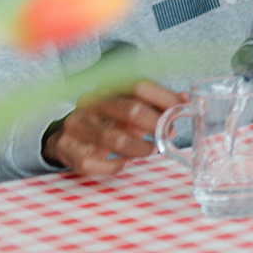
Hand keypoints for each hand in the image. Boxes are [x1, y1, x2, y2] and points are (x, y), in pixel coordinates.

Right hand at [42, 80, 183, 176]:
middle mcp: (90, 103)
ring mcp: (76, 125)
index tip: (182, 110)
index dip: (165, 98)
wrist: (67, 134)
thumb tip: (186, 101)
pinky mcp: (66, 147)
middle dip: (155, 125)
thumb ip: (158, 104)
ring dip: (139, 149)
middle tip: (167, 135)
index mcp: (108, 88)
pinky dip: (114, 166)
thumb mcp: (132, 107)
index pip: (140, 86)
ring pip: (113, 139)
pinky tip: (125, 162)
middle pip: (130, 109)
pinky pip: (93, 162)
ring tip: (150, 151)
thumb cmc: (108, 121)